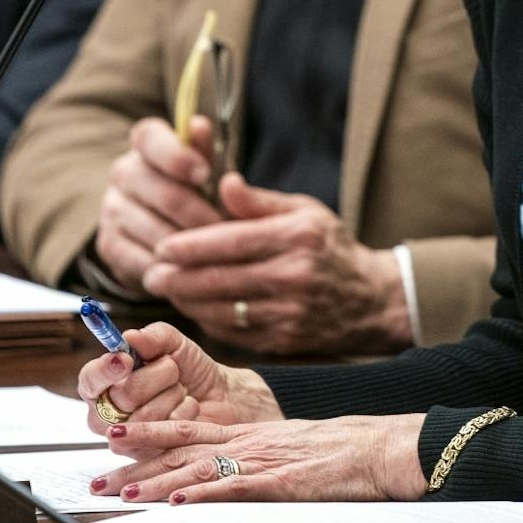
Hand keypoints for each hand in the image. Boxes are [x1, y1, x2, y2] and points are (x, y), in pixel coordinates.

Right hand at [76, 320, 280, 437]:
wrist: (220, 397)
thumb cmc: (188, 369)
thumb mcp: (174, 343)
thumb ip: (153, 336)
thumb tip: (130, 337)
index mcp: (103, 383)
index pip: (90, 378)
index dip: (106, 370)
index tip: (126, 359)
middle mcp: (106, 413)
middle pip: (123, 396)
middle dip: (157, 376)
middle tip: (171, 368)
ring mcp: (125, 438)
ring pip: (145, 415)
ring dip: (173, 394)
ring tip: (180, 390)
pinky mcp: (145, 455)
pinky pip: (164, 432)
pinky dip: (183, 413)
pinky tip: (186, 410)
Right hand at [93, 116, 225, 295]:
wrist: (164, 232)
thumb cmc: (196, 192)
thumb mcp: (206, 170)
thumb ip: (205, 150)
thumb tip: (200, 126)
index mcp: (146, 144)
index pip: (151, 138)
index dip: (177, 155)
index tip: (204, 174)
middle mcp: (123, 171)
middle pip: (161, 191)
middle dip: (199, 214)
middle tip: (226, 231)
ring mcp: (112, 209)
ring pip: (154, 229)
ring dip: (188, 245)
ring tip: (216, 254)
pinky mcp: (108, 244)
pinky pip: (142, 259)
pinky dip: (169, 268)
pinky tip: (191, 271)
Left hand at [102, 412, 427, 504]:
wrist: (373, 447)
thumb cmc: (334, 451)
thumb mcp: (284, 444)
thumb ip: (252, 453)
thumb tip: (224, 468)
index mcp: (245, 432)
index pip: (185, 430)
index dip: (145, 434)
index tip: (111, 439)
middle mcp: (245, 441)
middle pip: (178, 450)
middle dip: (134, 463)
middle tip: (95, 475)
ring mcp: (259, 459)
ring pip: (197, 469)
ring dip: (156, 482)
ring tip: (122, 492)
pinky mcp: (278, 481)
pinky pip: (234, 487)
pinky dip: (203, 494)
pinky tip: (178, 501)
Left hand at [141, 174, 411, 354]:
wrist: (372, 300)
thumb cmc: (330, 247)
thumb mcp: (304, 211)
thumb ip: (258, 201)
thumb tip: (222, 181)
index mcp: (295, 238)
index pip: (229, 242)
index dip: (189, 246)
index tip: (161, 247)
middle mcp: (292, 276)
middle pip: (218, 279)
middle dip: (176, 278)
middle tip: (150, 273)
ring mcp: (289, 313)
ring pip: (221, 309)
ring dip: (186, 301)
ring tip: (166, 290)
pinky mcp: (284, 340)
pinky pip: (234, 332)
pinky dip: (208, 320)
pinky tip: (194, 308)